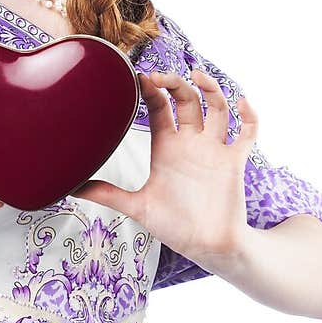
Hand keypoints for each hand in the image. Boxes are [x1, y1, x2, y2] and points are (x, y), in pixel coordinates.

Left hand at [69, 68, 258, 269]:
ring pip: (217, 108)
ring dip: (211, 89)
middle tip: (160, 78)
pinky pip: (248, 132)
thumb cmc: (174, 226)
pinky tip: (241, 102)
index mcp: (167, 147)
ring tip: (197, 76)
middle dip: (176, 84)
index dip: (151, 91)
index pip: (159, 108)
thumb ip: (107, 194)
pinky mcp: (234, 161)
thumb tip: (71, 188)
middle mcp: (191, 143)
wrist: (206, 246)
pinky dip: (249, 115)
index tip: (139, 78)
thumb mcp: (137, 207)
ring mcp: (214, 150)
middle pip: (187, 100)